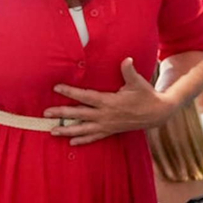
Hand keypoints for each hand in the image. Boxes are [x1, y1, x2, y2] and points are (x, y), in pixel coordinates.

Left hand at [49, 58, 169, 145]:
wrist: (157, 114)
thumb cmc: (146, 95)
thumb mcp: (138, 82)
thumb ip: (129, 71)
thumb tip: (126, 59)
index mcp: (109, 102)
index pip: (86, 96)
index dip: (70, 92)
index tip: (56, 88)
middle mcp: (105, 115)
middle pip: (79, 114)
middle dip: (62, 113)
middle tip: (45, 114)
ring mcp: (107, 125)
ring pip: (84, 129)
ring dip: (67, 130)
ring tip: (52, 131)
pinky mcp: (110, 131)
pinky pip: (94, 137)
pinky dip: (82, 140)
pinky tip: (71, 143)